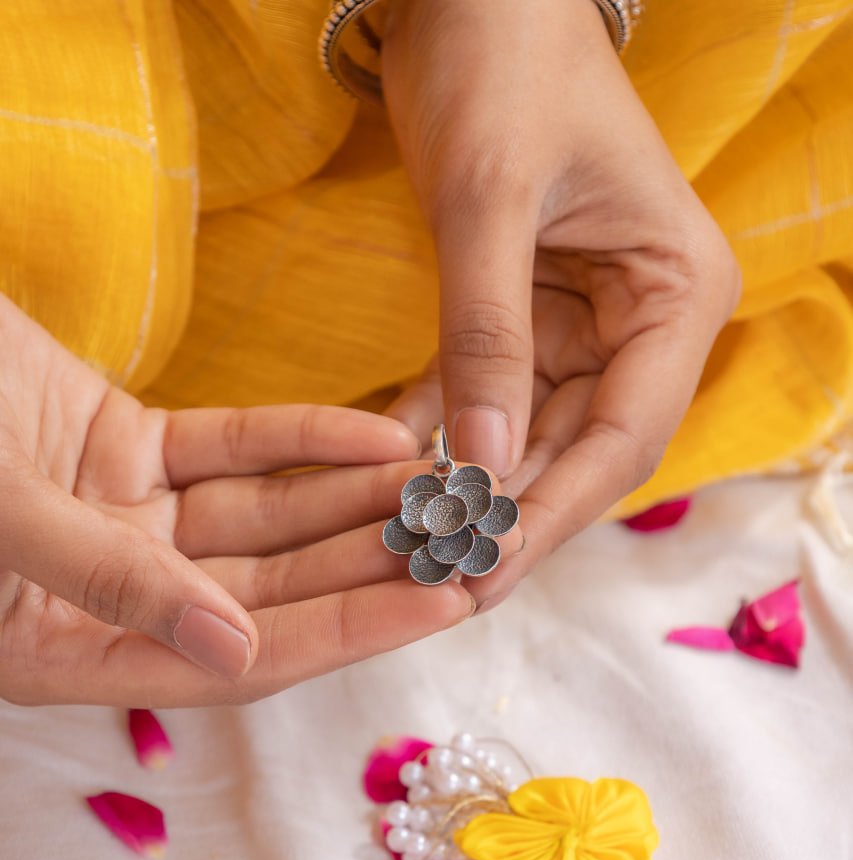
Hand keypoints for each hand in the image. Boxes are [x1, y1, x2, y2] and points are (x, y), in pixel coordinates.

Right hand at [0, 295, 473, 706]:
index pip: (237, 657)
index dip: (344, 632)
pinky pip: (229, 450)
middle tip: (474, 544)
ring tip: (451, 486)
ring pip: (262, 518)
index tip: (444, 608)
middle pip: (267, 589)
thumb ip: (109, 584)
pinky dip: (302, 440)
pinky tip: (381, 434)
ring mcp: (115, 519)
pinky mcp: (119, 444)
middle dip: (372, 566)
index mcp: (64, 650)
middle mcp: (103, 596)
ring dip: (354, 501)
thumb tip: (234, 644)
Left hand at [382, 0, 740, 605]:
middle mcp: (641, 324)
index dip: (553, 512)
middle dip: (505, 513)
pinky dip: (435, 429)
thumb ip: (487, 335)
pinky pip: (482, 393)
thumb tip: (484, 463)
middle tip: (435, 575)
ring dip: (466, 484)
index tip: (487, 569)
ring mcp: (583, 325)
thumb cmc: (504, 64)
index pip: (624, 438)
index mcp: (675, 296)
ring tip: (404, 541)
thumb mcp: (491, 201)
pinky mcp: (524, 316)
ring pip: (528, 436)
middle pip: (578, 452)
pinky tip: (385, 471)